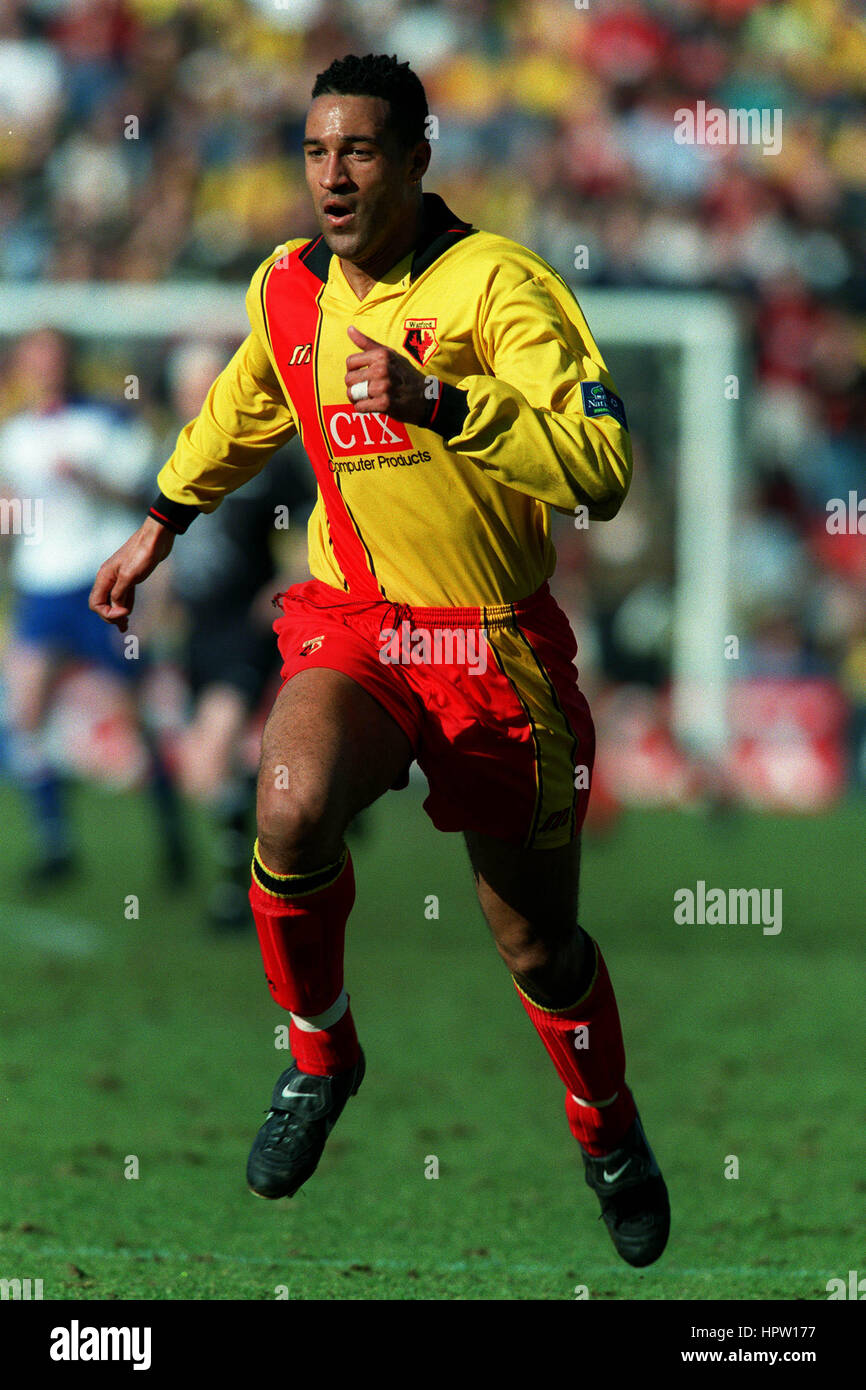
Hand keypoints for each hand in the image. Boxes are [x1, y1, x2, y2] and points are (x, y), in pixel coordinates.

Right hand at [89, 517, 173, 631]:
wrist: (156, 538)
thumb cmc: (142, 554)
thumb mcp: (130, 576)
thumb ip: (120, 594)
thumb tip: (116, 609)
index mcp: (104, 577)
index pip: (96, 603)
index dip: (108, 613)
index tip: (125, 613)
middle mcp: (108, 577)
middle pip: (102, 603)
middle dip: (111, 616)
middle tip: (124, 626)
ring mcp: (118, 577)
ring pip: (112, 599)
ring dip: (117, 613)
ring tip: (125, 626)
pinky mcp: (130, 576)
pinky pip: (122, 594)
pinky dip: (124, 604)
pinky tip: (128, 611)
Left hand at [345, 326, 433, 426]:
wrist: (426, 397)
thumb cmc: (405, 374)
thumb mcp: (390, 355)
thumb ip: (367, 343)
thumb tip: (349, 329)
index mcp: (381, 355)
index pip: (350, 362)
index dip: (352, 371)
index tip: (361, 376)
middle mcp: (382, 369)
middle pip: (349, 379)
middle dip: (353, 386)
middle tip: (364, 389)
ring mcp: (384, 387)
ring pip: (353, 394)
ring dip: (357, 398)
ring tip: (367, 398)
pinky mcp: (385, 404)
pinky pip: (360, 407)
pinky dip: (363, 408)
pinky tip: (372, 406)